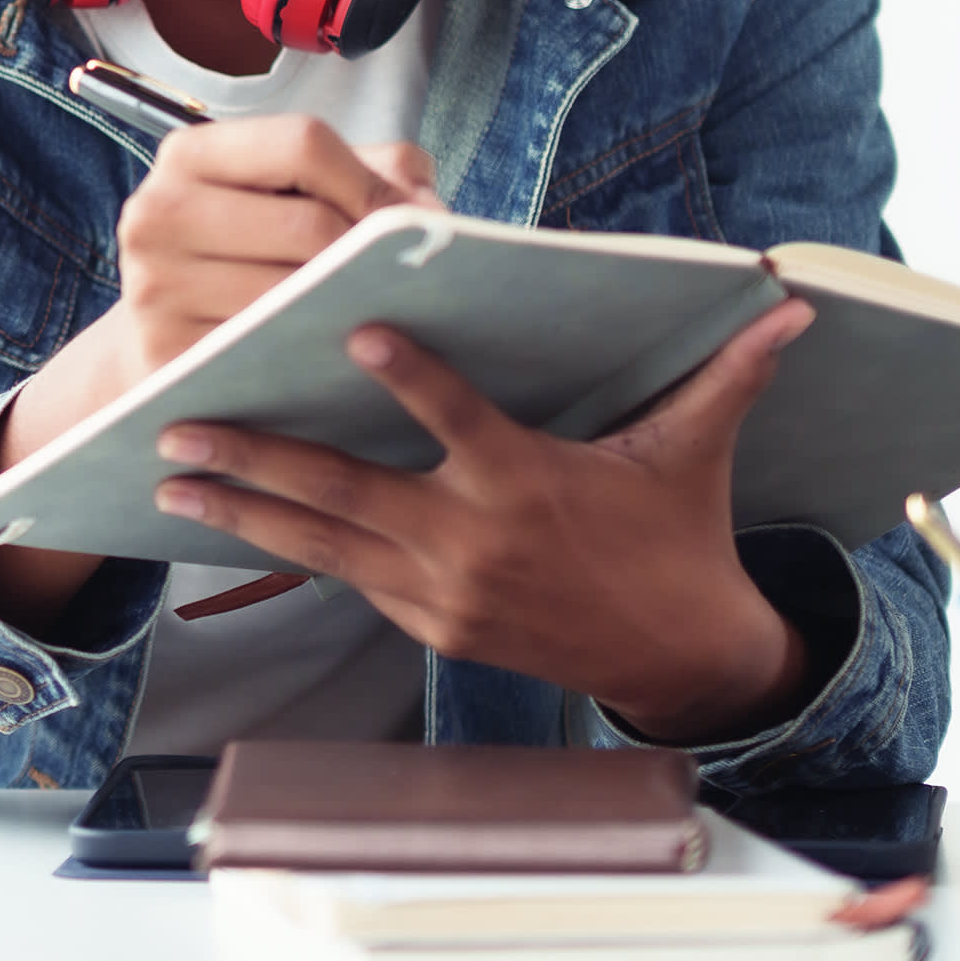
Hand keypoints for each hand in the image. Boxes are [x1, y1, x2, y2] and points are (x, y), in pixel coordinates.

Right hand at [0, 119, 433, 628]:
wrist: (168, 332)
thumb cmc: (259, 250)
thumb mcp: (302, 191)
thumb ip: (378, 177)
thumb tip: (434, 221)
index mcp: (189, 154)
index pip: (303, 143)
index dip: (371, 183)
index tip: (407, 224)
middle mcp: (155, 213)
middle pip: (309, 226)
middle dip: (372, 258)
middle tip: (407, 284)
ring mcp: (152, 289)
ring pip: (294, 297)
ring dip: (354, 313)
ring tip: (381, 318)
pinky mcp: (164, 357)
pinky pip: (269, 358)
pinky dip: (317, 360)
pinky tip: (341, 358)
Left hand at [148, 300, 820, 743]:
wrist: (680, 659)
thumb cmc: (679, 535)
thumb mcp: (695, 452)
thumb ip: (727, 374)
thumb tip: (789, 302)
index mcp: (530, 483)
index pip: (460, 419)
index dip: (411, 376)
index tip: (357, 330)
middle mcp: (473, 540)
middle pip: (347, 490)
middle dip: (256, 455)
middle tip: (180, 419)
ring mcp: (443, 591)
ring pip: (323, 542)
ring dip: (242, 506)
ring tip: (170, 472)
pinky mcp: (429, 626)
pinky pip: (344, 577)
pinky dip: (282, 549)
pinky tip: (226, 520)